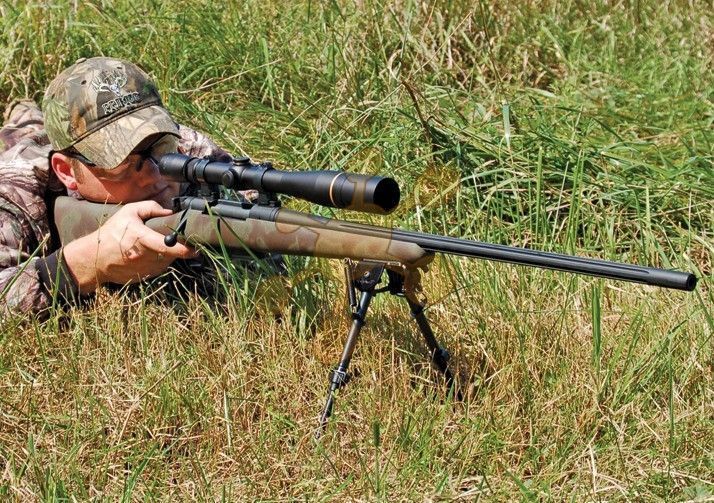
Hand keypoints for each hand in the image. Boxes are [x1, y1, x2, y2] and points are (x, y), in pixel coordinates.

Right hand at [63, 201, 196, 293]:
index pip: (167, 246)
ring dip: (168, 254)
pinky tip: (149, 254)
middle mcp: (145, 256)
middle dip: (177, 248)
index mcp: (141, 239)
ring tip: (156, 245)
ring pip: (167, 261)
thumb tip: (169, 211)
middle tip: (176, 240)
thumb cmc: (111, 233)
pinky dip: (160, 261)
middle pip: (171, 253)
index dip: (184, 249)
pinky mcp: (145, 277)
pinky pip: (159, 268)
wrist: (94, 259)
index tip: (195, 249)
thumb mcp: (127, 213)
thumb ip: (150, 207)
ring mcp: (145, 269)